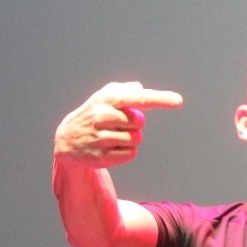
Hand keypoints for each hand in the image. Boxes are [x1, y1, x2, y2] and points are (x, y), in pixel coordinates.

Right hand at [53, 81, 182, 168]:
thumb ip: (126, 91)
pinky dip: (126, 151)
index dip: (160, 99)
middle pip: (140, 122)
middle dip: (134, 124)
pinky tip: (110, 147)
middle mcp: (102, 116)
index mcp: (107, 99)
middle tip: (117, 123)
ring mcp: (100, 138)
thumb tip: (140, 89)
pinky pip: (131, 154)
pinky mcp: (101, 157)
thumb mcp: (106, 96)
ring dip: (130, 138)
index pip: (139, 98)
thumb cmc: (95, 113)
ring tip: (112, 136)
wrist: (67, 138)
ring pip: (136, 139)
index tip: (178, 101)